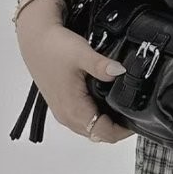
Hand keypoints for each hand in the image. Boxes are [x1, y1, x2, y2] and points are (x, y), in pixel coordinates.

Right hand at [16, 22, 134, 143]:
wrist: (35, 39)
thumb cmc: (54, 47)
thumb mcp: (82, 54)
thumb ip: (102, 66)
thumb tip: (120, 72)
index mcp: (73, 110)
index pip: (104, 133)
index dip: (123, 130)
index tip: (137, 119)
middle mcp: (66, 116)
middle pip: (98, 134)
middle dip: (118, 128)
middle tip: (134, 111)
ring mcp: (62, 111)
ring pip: (89, 128)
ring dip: (106, 122)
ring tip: (122, 106)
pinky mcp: (61, 104)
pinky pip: (82, 119)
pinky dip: (95, 115)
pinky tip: (104, 100)